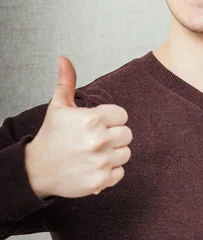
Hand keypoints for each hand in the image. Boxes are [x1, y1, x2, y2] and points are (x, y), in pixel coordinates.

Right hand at [25, 56, 131, 198]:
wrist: (37, 169)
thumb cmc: (51, 135)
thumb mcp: (58, 106)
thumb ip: (66, 81)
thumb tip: (63, 59)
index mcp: (92, 119)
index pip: (122, 115)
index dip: (111, 119)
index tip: (98, 124)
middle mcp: (98, 140)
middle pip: (127, 134)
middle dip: (114, 136)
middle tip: (97, 139)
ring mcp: (100, 161)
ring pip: (126, 153)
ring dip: (114, 154)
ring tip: (96, 153)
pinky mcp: (101, 181)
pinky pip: (121, 172)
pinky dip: (111, 171)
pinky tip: (95, 166)